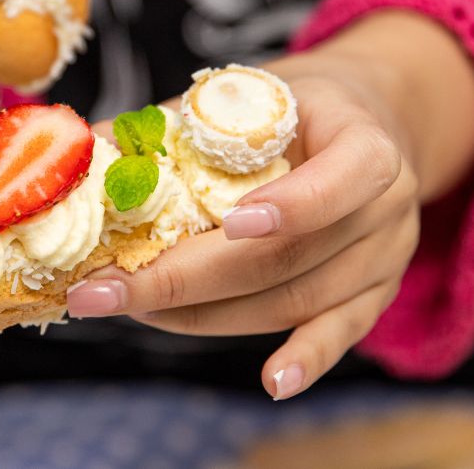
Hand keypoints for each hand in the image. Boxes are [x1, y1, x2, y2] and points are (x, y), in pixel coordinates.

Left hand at [69, 12, 473, 398]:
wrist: (372, 121)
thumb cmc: (299, 106)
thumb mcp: (251, 92)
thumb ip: (177, 124)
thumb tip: (86, 148)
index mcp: (365, 144)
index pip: (338, 182)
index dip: (289, 206)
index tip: (228, 224)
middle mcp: (386, 208)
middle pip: (290, 258)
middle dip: (188, 277)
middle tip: (108, 287)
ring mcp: (384, 259)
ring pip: (295, 301)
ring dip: (208, 314)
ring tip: (133, 307)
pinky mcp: (374, 296)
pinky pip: (339, 334)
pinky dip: (305, 360)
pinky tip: (271, 382)